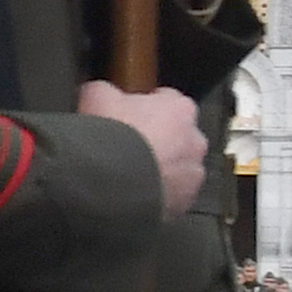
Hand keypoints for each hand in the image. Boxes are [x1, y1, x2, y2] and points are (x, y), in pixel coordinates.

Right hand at [77, 79, 208, 191]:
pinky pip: (172, 193)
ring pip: (178, 166)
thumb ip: (106, 89)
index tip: (129, 115)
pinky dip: (157, 192)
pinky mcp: (186, 201)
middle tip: (129, 145)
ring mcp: (193, 172)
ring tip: (131, 172)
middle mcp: (195, 139)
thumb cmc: (110, 136)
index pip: (167, 100)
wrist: (111, 182)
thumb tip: (102, 93)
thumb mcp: (96, 95)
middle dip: (159, 139)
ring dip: (160, 167)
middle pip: (177, 135)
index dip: (145, 107)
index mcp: (180, 107)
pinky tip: (135, 191)